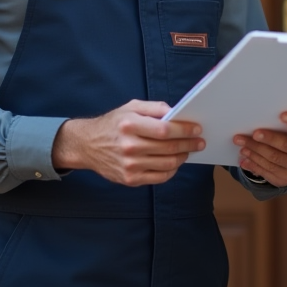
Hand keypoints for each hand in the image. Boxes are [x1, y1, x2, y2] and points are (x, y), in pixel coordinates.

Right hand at [52, 99, 204, 185]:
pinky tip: (175, 163)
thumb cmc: (112, 124)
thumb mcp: (130, 107)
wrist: (87, 145)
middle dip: (189, 144)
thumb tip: (177, 113)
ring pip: (167, 164)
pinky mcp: (130, 179)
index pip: (165, 129)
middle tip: (199, 142)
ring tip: (188, 151)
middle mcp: (129, 146)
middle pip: (168, 147)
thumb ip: (154, 107)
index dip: (184, 130)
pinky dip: (171, 170)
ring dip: (182, 157)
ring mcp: (129, 165)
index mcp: (129, 125)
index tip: (197, 129)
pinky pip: (159, 177)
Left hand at [232, 127, 286, 187]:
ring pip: (269, 164)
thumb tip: (261, 121)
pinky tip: (244, 160)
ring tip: (241, 147)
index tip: (256, 132)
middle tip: (240, 138)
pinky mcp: (284, 181)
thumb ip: (286, 127)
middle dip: (256, 145)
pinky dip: (253, 166)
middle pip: (275, 155)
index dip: (271, 138)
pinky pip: (266, 173)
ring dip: (253, 155)